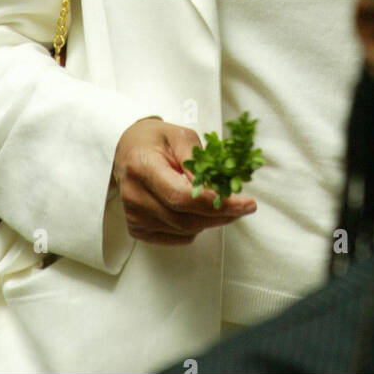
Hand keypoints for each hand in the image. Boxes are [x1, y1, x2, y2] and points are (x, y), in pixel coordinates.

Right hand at [112, 117, 256, 245]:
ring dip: (210, 221)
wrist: (127, 150)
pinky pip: (177, 237)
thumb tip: (217, 189)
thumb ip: (199, 162)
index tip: (246, 204)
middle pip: (185, 219)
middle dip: (221, 215)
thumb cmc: (156, 140)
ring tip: (222, 204)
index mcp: (142, 167)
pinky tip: (199, 210)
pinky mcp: (137, 229)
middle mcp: (134, 195)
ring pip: (184, 231)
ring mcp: (134, 216)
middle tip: (244, 206)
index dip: (216, 204)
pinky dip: (195, 227)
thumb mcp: (181, 137)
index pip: (182, 196)